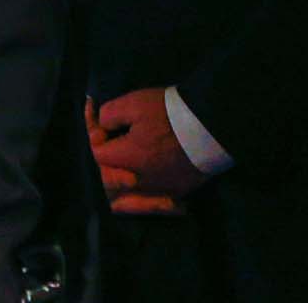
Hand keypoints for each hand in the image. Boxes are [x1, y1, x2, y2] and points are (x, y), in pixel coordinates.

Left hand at [88, 99, 181, 215]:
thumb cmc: (170, 113)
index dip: (95, 135)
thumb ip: (109, 114)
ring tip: (122, 172)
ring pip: (128, 199)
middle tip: (111, 144)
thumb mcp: (134, 103)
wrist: (212, 125)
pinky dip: (145, 200)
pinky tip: (146, 187)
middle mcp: (138, 181)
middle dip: (105, 162)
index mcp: (125, 160)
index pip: (98, 154)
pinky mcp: (179, 191)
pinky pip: (154, 203)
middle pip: (109, 180)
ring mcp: (159, 189)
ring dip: (120, 187)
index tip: (102, 119)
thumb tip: (103, 125)